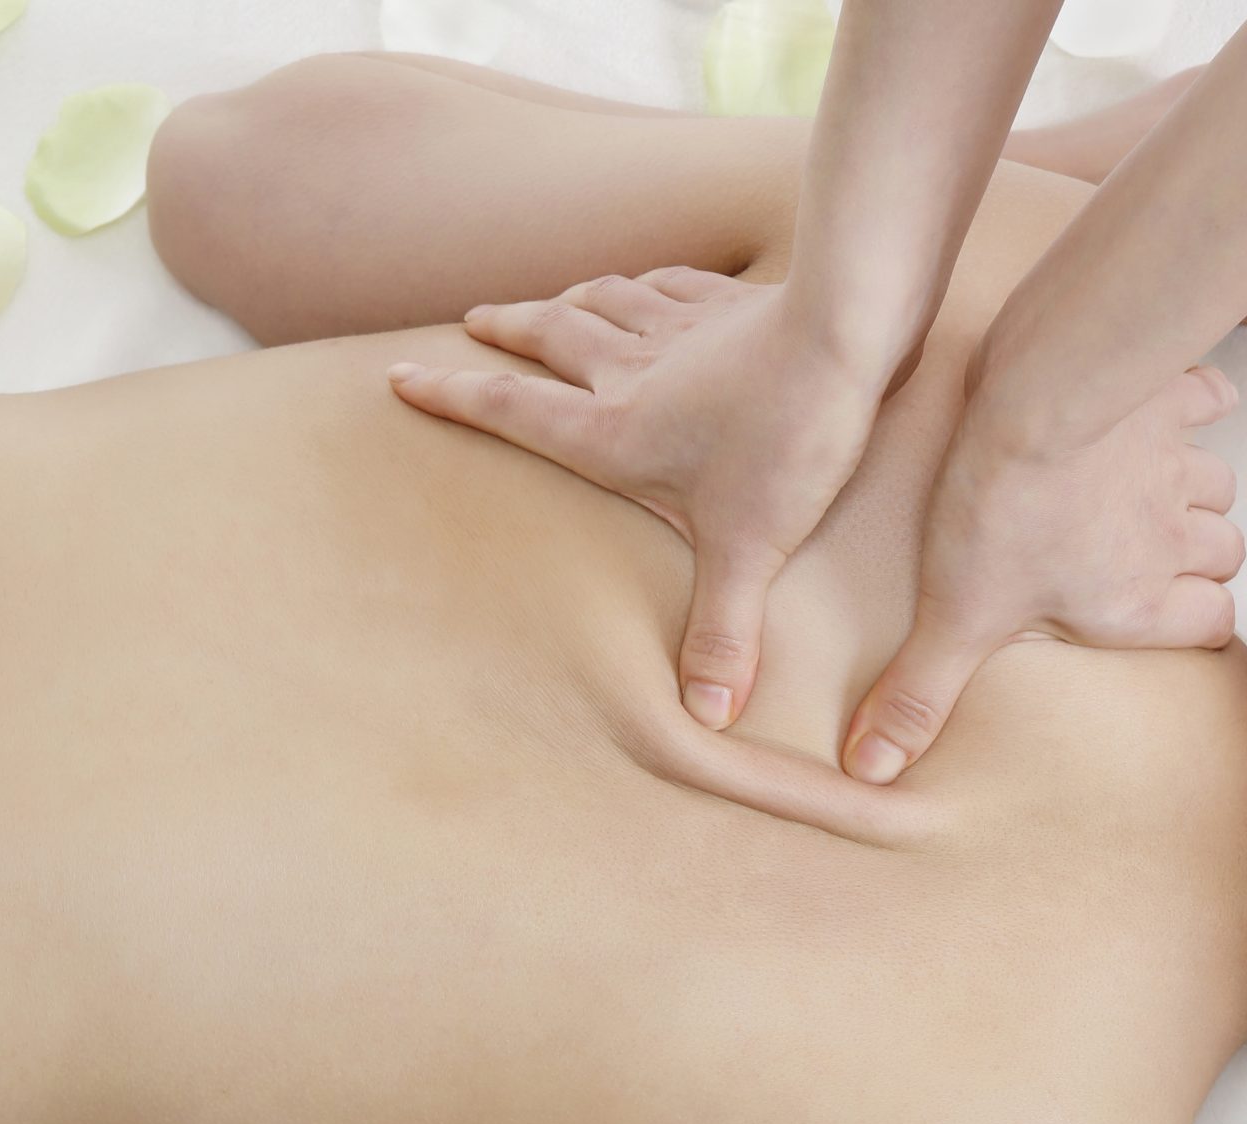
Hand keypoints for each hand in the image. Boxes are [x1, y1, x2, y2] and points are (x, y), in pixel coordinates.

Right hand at [387, 269, 889, 728]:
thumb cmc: (789, 441)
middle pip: (549, 338)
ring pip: (603, 300)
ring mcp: (679, 327)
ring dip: (567, 299)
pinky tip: (645, 284)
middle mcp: (632, 371)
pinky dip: (645, 283)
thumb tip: (708, 718)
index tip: (400, 375)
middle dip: (505, 331)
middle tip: (472, 322)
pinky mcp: (729, 304)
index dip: (452, 396)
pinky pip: (670, 284)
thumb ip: (724, 632)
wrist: (846, 337)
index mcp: (613, 432)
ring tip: (547, 303)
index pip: (513, 409)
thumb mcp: (749, 549)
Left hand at [841, 363, 1243, 784]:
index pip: (1210, 626)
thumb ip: (921, 694)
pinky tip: (1175, 403)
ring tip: (1147, 489)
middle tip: (1152, 553)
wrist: (1034, 399)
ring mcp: (1178, 466)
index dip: (1200, 625)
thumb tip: (875, 771)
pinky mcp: (1171, 398)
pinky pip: (1210, 396)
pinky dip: (1198, 399)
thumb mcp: (953, 616)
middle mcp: (1171, 539)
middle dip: (1199, 557)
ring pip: (1219, 484)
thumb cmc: (1001, 511)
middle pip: (1223, 554)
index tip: (1178, 619)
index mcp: (1134, 602)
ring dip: (1193, 488)